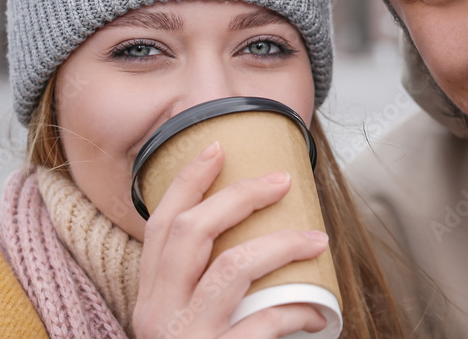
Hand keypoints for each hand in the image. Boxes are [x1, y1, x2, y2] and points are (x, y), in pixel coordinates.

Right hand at [133, 141, 329, 337]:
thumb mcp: (182, 326)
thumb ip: (199, 292)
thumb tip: (249, 243)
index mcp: (150, 300)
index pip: (160, 227)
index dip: (188, 183)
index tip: (218, 148)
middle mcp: (159, 314)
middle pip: (192, 231)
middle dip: (240, 196)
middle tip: (282, 181)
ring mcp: (186, 337)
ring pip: (233, 266)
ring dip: (282, 245)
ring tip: (317, 240)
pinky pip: (264, 319)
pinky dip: (295, 309)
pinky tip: (314, 311)